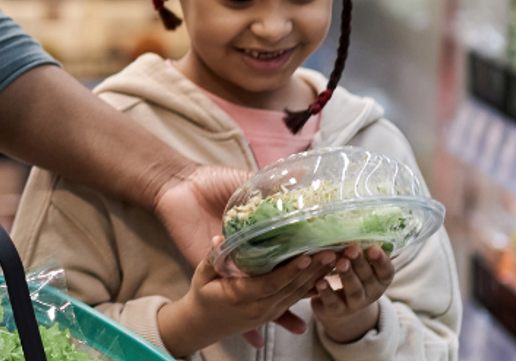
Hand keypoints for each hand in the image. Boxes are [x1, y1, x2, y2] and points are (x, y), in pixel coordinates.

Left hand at [154, 167, 310, 345]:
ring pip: (263, 292)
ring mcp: (238, 263)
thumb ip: (274, 186)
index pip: (295, 251)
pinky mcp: (218, 270)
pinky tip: (257, 339)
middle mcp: (255, 251)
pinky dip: (242, 320)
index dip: (315, 259)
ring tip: (300, 324)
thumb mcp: (247, 181)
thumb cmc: (213, 181)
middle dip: (305, 286)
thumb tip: (308, 176)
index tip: (338, 263)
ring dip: (281, 310)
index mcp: (266, 231)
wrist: (177, 185)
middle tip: (325, 291)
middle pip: (285, 275)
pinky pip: (233, 296)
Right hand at [156, 247, 338, 357]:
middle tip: (330, 252)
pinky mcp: (273, 312)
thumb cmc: (203, 295)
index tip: (305, 257)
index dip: (289, 271)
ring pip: (297, 294)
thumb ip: (213, 258)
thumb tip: (219, 238)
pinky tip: (325, 274)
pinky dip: (311, 286)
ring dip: (317, 277)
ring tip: (334, 259)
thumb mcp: (202, 275)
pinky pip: (295, 299)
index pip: (271, 284)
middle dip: (312, 271)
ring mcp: (268, 312)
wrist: (204, 323)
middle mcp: (259, 308)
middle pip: (291, 289)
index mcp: (241, 297)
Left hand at [311, 245, 393, 342]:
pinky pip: (334, 303)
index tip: (373, 248)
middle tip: (352, 249)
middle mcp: (370, 293)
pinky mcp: (337, 311)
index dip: (381, 261)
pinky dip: (327, 292)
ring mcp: (354, 304)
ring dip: (347, 276)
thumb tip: (352, 219)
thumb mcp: (360, 266)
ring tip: (339, 262)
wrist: (340, 310)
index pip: (386, 271)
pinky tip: (319, 281)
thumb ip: (360, 250)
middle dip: (360, 263)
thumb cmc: (352, 278)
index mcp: (379, 280)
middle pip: (368, 278)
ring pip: (354, 291)